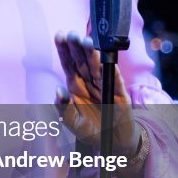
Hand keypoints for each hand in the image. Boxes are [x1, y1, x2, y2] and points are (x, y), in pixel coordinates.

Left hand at [54, 31, 138, 157]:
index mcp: (75, 85)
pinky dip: (111, 71)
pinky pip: (115, 80)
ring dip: (93, 54)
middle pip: (82, 60)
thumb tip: (58, 91)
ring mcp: (105, 85)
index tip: (60, 35)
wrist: (114, 142)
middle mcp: (89, 81)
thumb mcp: (74, 124)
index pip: (68, 62)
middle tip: (73, 34)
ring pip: (98, 66)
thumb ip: (63, 110)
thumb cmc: (92, 130)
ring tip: (87, 42)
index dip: (64, 49)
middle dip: (78, 46)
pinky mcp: (120, 94)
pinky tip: (107, 60)